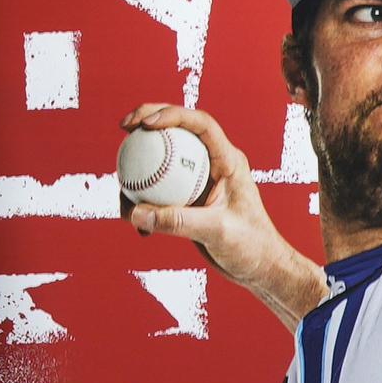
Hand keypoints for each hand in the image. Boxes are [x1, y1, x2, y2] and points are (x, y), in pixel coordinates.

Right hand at [119, 101, 325, 322]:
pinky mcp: (187, 200)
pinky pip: (158, 193)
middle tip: (122, 127)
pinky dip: (144, 206)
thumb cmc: (251, 246)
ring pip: (162, 163)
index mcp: (228, 160)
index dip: (172, 114)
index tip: (144, 123)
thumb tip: (136, 213)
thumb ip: (177, 222)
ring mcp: (198, 181)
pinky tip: (138, 227)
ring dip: (139, 173)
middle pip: (177, 131)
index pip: (201, 124)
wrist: (259, 268)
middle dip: (147, 121)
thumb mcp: (217, 232)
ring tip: (123, 200)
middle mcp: (212, 164)